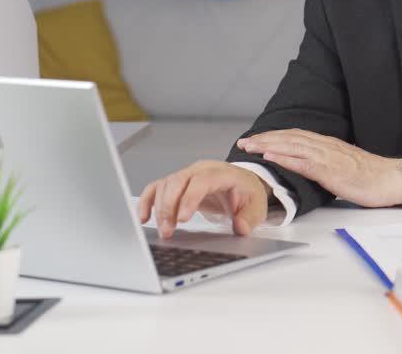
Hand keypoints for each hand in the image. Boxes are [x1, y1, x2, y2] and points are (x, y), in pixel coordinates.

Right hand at [136, 161, 269, 238]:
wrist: (242, 184)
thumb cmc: (247, 193)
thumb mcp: (257, 206)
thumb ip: (249, 218)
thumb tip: (240, 227)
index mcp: (222, 173)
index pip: (202, 181)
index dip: (190, 198)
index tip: (182, 219)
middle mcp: (201, 170)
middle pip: (178, 181)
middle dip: (169, 206)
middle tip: (168, 230)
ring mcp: (187, 175)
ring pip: (165, 185)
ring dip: (159, 208)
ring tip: (164, 231)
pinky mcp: (177, 184)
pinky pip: (157, 188)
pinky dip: (147, 201)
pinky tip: (143, 217)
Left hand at [237, 130, 401, 207]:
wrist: (392, 178)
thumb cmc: (372, 176)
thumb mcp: (344, 166)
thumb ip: (326, 164)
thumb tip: (310, 168)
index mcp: (327, 145)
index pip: (295, 136)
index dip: (273, 136)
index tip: (255, 139)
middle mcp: (325, 146)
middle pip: (289, 137)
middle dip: (264, 138)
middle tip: (243, 142)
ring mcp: (327, 157)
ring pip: (292, 146)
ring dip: (268, 144)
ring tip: (250, 146)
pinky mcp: (331, 170)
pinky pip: (304, 162)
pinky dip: (285, 158)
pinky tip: (271, 157)